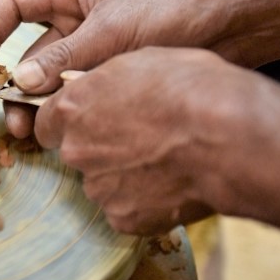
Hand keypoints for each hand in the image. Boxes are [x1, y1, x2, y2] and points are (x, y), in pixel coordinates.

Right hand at [0, 0, 236, 136]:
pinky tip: (66, 130)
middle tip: (12, 119)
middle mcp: (78, 22)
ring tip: (35, 133)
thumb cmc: (173, 8)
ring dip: (42, 104)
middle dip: (17, 84)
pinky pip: (81, 92)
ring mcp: (97, 50)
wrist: (234, 22)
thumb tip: (20, 82)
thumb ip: (64, 57)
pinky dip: (70, 109)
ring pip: (54, 78)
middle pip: (30, 51)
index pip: (15, 3)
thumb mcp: (111, 31)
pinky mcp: (116, 75)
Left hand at [34, 47, 250, 234]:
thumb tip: (102, 89)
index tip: (88, 121)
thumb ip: (108, 82)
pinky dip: (145, 202)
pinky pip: (127, 210)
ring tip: (164, 162)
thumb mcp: (142, 61)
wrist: (231, 138)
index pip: (47, 122)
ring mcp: (99, 188)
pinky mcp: (124, 218)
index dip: (70, 122)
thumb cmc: (194, 89)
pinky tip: (173, 185)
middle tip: (140, 139)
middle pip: (77, 153)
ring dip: (123, 175)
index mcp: (74, 108)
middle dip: (100, 147)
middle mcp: (77, 150)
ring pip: (102, 183)